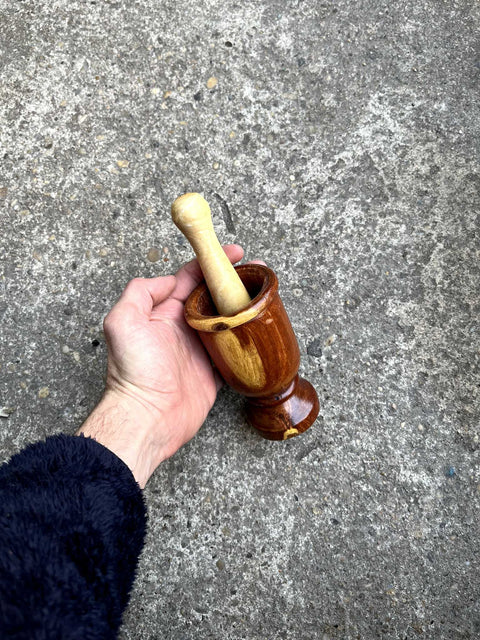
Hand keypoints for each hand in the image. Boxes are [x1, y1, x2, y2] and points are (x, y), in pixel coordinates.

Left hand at [78, 244, 243, 486]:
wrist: (149, 417)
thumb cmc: (134, 372)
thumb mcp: (122, 321)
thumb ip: (141, 292)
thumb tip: (169, 281)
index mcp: (163, 312)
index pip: (189, 279)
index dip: (210, 263)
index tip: (232, 253)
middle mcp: (182, 327)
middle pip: (212, 296)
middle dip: (231, 280)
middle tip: (254, 272)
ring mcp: (199, 348)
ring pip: (226, 320)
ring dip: (242, 305)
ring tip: (262, 294)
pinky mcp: (214, 370)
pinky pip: (233, 348)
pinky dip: (245, 336)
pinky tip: (259, 326)